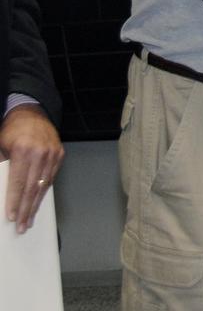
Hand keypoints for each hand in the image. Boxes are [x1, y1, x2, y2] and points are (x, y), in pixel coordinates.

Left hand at [1, 105, 64, 233]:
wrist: (31, 112)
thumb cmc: (12, 131)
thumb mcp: (1, 147)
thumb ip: (2, 167)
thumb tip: (1, 191)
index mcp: (23, 150)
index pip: (18, 182)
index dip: (14, 201)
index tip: (10, 217)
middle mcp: (40, 152)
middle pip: (32, 188)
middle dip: (25, 210)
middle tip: (21, 227)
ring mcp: (52, 153)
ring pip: (43, 186)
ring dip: (35, 205)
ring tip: (28, 221)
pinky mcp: (59, 155)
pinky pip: (51, 179)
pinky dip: (43, 193)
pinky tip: (37, 204)